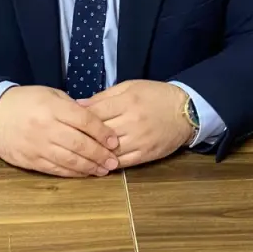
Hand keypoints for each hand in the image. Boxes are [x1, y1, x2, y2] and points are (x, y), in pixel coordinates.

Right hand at [0, 86, 119, 177]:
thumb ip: (73, 108)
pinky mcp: (31, 160)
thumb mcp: (51, 95)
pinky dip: (73, 173)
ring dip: (89, 167)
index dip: (102, 132)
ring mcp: (38, 146)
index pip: (84, 121)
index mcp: (53, 108)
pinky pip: (56, 169)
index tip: (114, 141)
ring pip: (69, 160)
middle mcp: (46, 128)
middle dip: (100, 154)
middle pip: (79, 144)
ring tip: (104, 170)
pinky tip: (85, 173)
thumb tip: (96, 122)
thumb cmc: (26, 102)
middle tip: (114, 161)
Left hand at [78, 80, 194, 169]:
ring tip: (80, 154)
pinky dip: (108, 164)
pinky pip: (122, 163)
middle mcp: (132, 122)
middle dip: (83, 137)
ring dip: (94, 154)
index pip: (95, 113)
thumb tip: (78, 104)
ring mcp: (140, 140)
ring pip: (109, 151)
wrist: (185, 110)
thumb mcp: (129, 87)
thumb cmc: (155, 95)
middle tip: (68, 140)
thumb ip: (104, 96)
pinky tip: (98, 163)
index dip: (78, 119)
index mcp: (127, 102)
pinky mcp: (146, 154)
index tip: (67, 122)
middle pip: (99, 133)